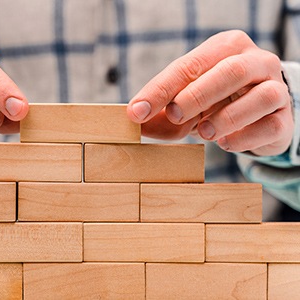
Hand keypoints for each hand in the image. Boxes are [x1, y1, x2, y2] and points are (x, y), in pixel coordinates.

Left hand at [127, 30, 292, 156]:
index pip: (189, 65)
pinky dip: (244, 138)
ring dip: (226, 118)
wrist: (256, 115)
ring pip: (261, 96)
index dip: (160, 89)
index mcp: (225, 48)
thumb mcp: (185, 103)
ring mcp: (276, 88)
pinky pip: (270, 126)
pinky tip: (225, 143)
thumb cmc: (215, 103)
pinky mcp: (285, 118)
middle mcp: (256, 62)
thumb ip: (160, 112)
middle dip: (197, 95)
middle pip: (230, 71)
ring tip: (205, 133)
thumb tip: (133, 120)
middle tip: (174, 115)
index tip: (137, 111)